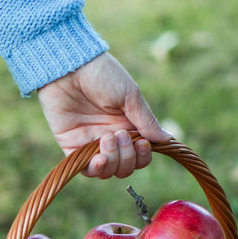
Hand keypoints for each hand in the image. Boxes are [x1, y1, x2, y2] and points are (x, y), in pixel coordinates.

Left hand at [37, 53, 171, 178]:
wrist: (70, 67)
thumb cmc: (102, 75)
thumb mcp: (130, 96)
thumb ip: (146, 121)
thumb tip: (167, 139)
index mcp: (127, 125)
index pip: (140, 155)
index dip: (143, 156)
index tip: (142, 143)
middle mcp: (110, 137)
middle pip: (125, 167)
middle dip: (127, 156)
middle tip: (119, 134)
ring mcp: (90, 143)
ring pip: (107, 170)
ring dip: (113, 160)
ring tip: (108, 138)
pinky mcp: (71, 145)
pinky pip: (85, 169)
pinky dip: (95, 169)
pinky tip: (99, 159)